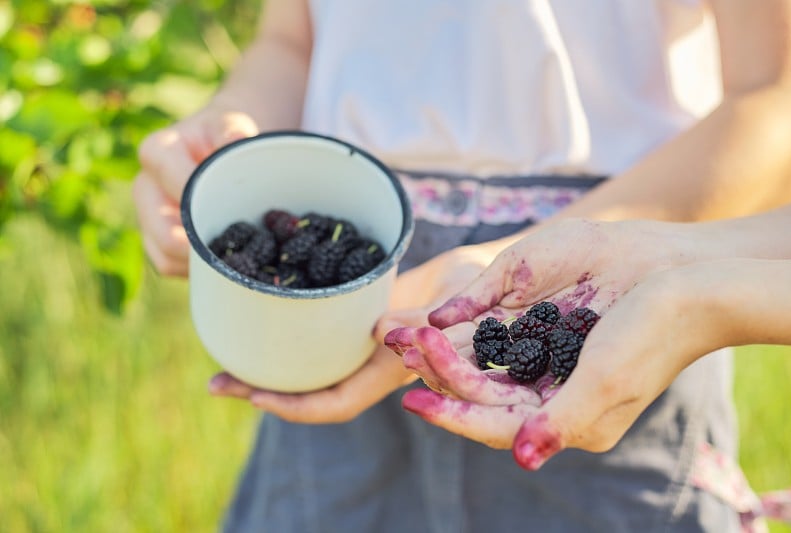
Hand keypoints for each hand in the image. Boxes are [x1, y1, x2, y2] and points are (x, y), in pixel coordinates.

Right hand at [132, 106, 258, 275]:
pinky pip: (168, 266)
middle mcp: (145, 186)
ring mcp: (146, 216)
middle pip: (164, 234)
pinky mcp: (154, 238)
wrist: (214, 145)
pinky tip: (220, 260)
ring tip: (233, 256)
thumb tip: (238, 142)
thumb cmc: (223, 134)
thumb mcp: (230, 123)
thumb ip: (233, 131)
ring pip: (164, 256)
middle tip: (239, 250)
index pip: (177, 186)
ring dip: (199, 263)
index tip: (238, 214)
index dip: (206, 204)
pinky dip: (195, 271)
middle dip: (202, 246)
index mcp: (157, 153)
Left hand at [208, 242, 500, 422]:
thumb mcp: (459, 303)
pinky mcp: (359, 317)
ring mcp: (362, 342)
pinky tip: (266, 319)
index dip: (296, 407)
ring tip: (226, 357)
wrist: (484, 273)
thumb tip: (381, 332)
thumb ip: (424, 320)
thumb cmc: (481, 289)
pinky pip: (318, 335)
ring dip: (269, 365)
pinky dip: (289, 335)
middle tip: (217, 380)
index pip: (337, 402)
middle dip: (264, 391)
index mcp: (389, 369)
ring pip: (310, 365)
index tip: (254, 397)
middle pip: (311, 390)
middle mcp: (369, 362)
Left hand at [385, 218, 707, 464]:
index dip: (452, 414)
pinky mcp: (554, 341)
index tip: (409, 400)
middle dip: (440, 375)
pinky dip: (470, 338)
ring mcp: (555, 371)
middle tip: (400, 348)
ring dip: (449, 355)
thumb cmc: (652, 331)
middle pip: (484, 397)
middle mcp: (558, 401)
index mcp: (570, 420)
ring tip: (409, 336)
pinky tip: (444, 326)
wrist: (688, 285)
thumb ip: (562, 420)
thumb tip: (526, 459)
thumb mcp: (606, 380)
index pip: (496, 425)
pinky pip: (501, 348)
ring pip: (487, 372)